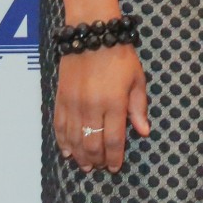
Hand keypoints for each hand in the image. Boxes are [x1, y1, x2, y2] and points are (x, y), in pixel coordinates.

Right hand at [53, 46, 148, 172]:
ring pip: (74, 139)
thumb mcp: (137, 80)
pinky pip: (59, 126)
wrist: (92, 35)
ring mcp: (73, 104)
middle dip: (97, 160)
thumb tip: (143, 131)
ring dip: (80, 155)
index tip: (115, 167)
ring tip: (86, 165)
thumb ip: (139, 108)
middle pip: (92, 144)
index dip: (114, 157)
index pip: (113, 140)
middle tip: (101, 167)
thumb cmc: (119, 56)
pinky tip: (68, 151)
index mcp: (114, 103)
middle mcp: (92, 107)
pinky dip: (63, 141)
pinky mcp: (60, 99)